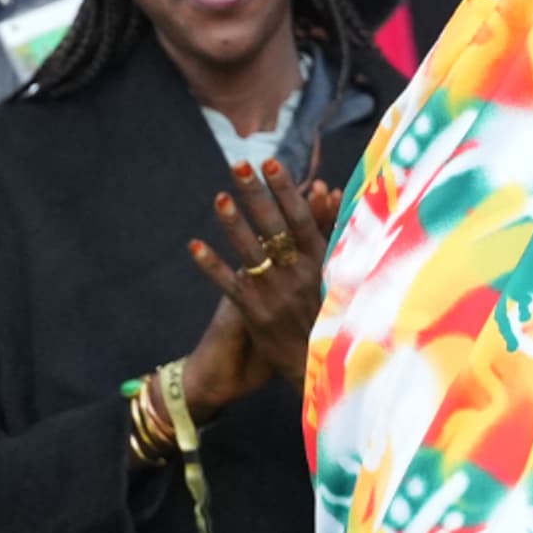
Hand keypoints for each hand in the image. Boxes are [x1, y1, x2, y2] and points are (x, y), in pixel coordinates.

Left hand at [181, 164, 337, 412]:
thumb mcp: (339, 274)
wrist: (319, 369)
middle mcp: (298, 275)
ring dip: (234, 224)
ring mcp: (275, 294)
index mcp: (322, 264)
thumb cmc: (331, 316)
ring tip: (220, 198)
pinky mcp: (255, 314)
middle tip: (239, 166)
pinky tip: (193, 246)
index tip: (271, 163)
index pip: (302, 218)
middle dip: (257, 195)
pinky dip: (210, 265)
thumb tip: (330, 190)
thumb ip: (332, 234)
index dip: (285, 190)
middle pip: (274, 227)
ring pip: (251, 252)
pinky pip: (229, 285)